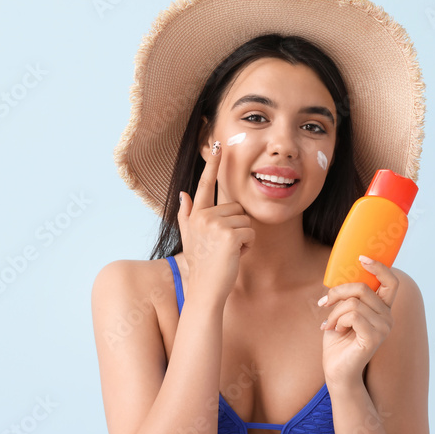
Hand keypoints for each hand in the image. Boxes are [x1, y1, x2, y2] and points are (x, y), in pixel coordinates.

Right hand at [177, 140, 254, 303]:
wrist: (205, 289)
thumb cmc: (202, 265)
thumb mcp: (190, 238)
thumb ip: (186, 214)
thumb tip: (184, 193)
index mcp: (195, 215)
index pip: (205, 185)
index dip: (213, 165)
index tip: (217, 144)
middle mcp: (203, 216)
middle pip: (236, 208)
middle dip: (237, 228)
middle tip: (224, 247)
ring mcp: (215, 224)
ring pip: (246, 221)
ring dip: (243, 239)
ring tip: (228, 253)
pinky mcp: (230, 235)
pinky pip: (250, 233)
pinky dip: (247, 247)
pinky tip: (234, 257)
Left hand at [318, 256, 398, 385]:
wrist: (337, 370)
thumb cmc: (338, 342)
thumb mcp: (341, 312)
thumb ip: (347, 296)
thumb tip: (341, 274)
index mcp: (382, 309)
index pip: (391, 282)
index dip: (378, 267)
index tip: (361, 258)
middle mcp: (387, 316)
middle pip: (363, 288)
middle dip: (338, 292)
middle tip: (324, 302)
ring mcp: (384, 327)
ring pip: (353, 303)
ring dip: (334, 312)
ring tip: (329, 324)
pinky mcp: (375, 337)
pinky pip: (353, 316)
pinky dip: (337, 321)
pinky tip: (335, 331)